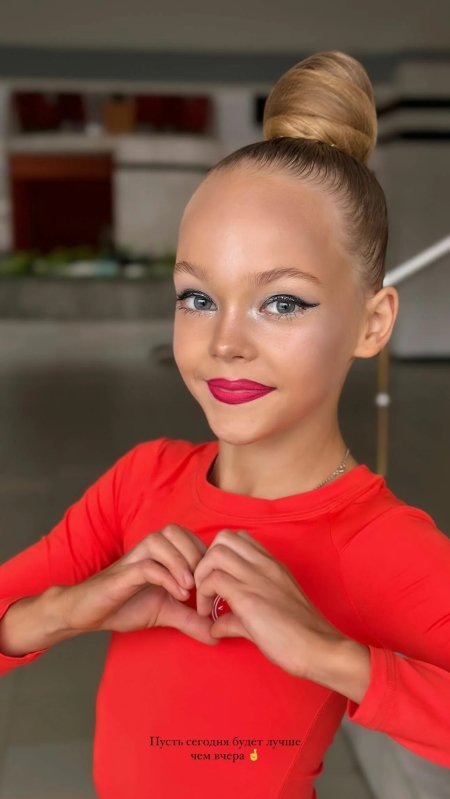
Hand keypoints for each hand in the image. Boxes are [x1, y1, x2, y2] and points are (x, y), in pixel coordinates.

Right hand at [57, 524, 218, 645]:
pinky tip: (177, 594)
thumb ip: (190, 619)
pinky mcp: (121, 575)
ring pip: (160, 540)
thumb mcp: (165, 612)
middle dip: (195, 553)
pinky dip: (166, 576)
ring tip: (190, 587)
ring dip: (180, 561)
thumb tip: (217, 635)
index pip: (188, 536)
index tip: (215, 581)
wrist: (86, 613)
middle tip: (204, 582)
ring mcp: (133, 560)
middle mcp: (147, 551)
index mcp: (160, 554)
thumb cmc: (124, 605)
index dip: (205, 554)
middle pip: (176, 531)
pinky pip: (146, 565)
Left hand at [194, 529, 345, 675]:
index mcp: (272, 565)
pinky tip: (208, 616)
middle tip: (207, 588)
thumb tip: (216, 627)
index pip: (241, 538)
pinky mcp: (249, 599)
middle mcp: (264, 565)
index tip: (219, 582)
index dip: (221, 556)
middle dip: (206, 560)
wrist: (320, 649)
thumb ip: (239, 617)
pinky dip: (204, 595)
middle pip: (223, 538)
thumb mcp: (270, 615)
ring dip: (202, 574)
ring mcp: (257, 579)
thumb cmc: (301, 635)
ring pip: (215, 553)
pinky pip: (214, 581)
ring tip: (205, 599)